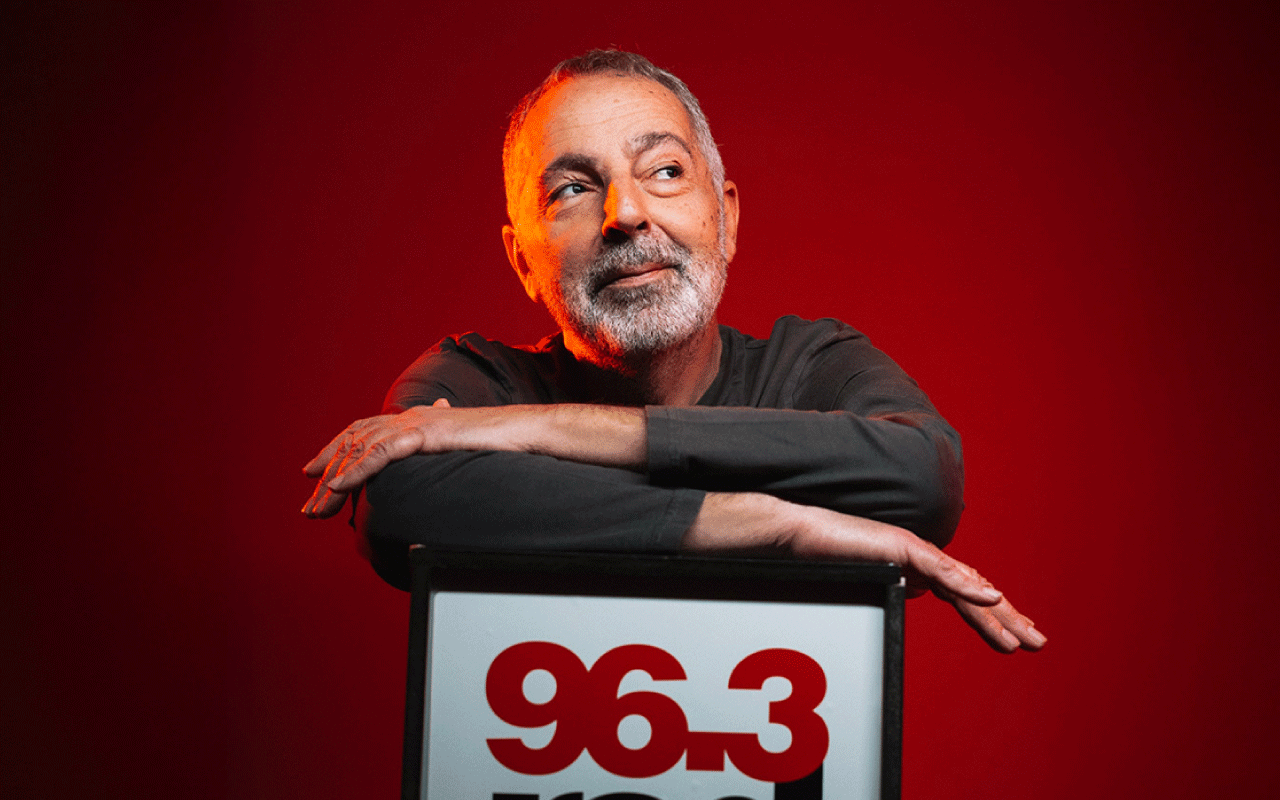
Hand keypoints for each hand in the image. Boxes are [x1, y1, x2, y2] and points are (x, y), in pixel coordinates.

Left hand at [302, 401, 648, 518]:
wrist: (536, 433)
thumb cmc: (511, 446)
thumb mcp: (469, 453)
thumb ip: (449, 458)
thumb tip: (439, 476)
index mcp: (423, 421)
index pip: (370, 432)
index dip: (340, 451)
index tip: (317, 475)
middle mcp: (415, 418)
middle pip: (357, 438)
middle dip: (327, 470)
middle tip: (308, 504)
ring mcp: (421, 423)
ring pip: (363, 447)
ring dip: (335, 478)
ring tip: (317, 507)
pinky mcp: (430, 433)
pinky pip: (384, 452)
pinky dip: (358, 469)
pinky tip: (340, 486)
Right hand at [686, 494, 1045, 652]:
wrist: (794, 533)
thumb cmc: (821, 557)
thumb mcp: (866, 582)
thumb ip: (893, 587)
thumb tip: (914, 595)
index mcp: (916, 568)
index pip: (962, 595)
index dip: (990, 615)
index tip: (1014, 637)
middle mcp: (922, 558)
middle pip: (974, 591)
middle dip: (1009, 618)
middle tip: (1038, 642)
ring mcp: (913, 550)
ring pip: (965, 584)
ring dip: (996, 611)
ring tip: (1022, 635)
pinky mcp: (899, 546)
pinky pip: (939, 568)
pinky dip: (966, 584)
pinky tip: (989, 597)